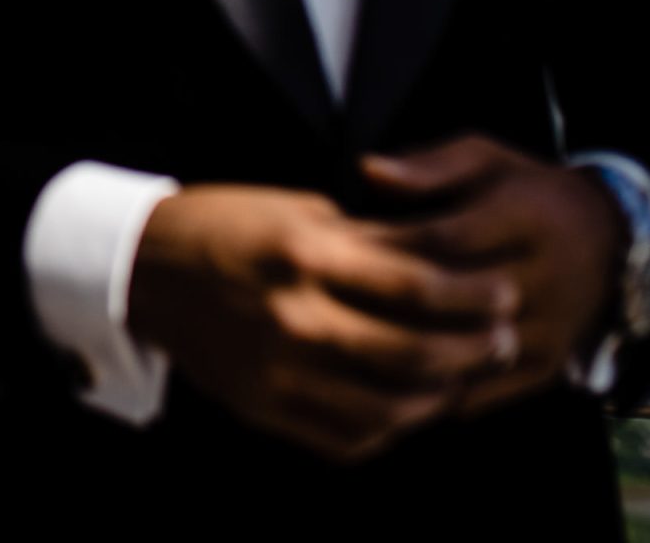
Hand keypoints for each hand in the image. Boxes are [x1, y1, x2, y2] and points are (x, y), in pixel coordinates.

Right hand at [127, 183, 519, 462]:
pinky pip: (344, 438)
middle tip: (503, 340)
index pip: (416, 284)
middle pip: (412, 352)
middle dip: (472, 350)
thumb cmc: (228, 225)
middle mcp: (295, 316)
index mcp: (307, 254)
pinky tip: (407, 408)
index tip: (505, 293)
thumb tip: (445, 261)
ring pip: (386, 409)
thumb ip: (370, 240)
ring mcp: (277, 370)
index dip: (472, 294)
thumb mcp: (299, 211)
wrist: (144, 269)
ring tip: (460, 379)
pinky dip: (388, 430)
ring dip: (437, 398)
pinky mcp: (262, 407)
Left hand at [360, 136, 626, 417]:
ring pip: (463, 352)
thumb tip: (365, 169)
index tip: (336, 248)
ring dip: (404, 353)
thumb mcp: (487, 160)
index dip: (386, 247)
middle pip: (451, 302)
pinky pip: (482, 390)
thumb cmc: (527, 191)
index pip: (443, 240)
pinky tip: (384, 381)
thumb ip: (430, 166)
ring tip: (346, 345)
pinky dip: (432, 390)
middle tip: (328, 301)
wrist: (612, 243)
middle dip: (384, 301)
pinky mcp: (547, 367)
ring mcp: (549, 329)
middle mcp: (544, 277)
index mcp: (526, 218)